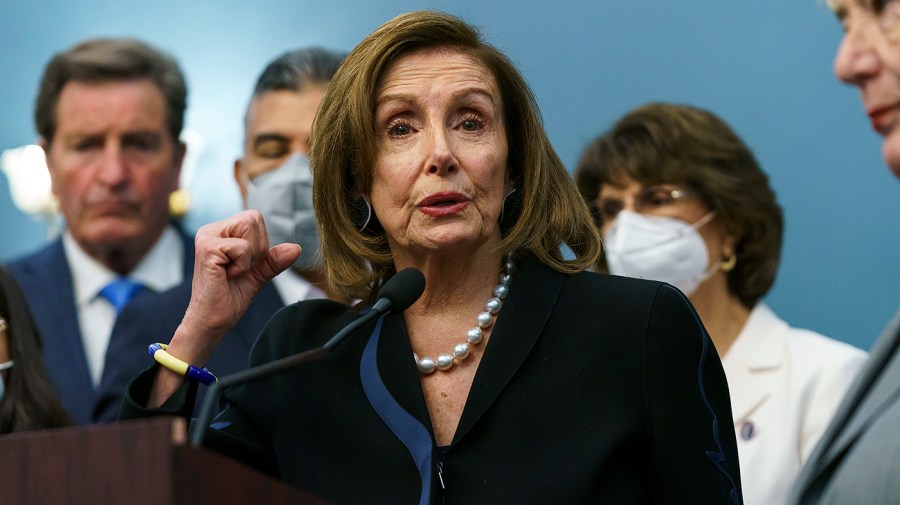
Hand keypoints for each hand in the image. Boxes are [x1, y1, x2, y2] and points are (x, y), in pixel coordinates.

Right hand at [147, 210, 299, 406]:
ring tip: (233, 272)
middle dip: (257, 248)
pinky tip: (227, 276)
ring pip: (249, 226)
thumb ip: (274, 260)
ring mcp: (206, 238)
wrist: (212, 320)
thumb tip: (296, 248)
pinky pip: (242, 248)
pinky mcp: (207, 249)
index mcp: (220, 231)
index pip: (254, 218)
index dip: (260, 243)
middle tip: (240, 269)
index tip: (245, 265)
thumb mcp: (258, 274)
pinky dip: (242, 265)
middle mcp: (210, 230)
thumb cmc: (230, 297)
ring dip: (249, 256)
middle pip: (253, 218)